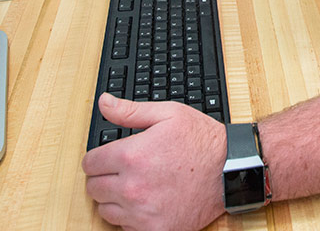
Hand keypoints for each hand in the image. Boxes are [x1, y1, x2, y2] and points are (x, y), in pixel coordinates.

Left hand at [82, 94, 225, 230]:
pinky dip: (129, 216)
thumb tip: (104, 102)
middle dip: (102, 176)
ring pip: (105, 210)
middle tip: (120, 169)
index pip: (90, 164)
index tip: (105, 157)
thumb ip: (129, 110)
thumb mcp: (166, 114)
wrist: (228, 170)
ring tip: (132, 184)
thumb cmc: (200, 140)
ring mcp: (143, 213)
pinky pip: (124, 228)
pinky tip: (144, 201)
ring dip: (113, 198)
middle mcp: (133, 187)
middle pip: (93, 188)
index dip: (96, 157)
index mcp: (132, 156)